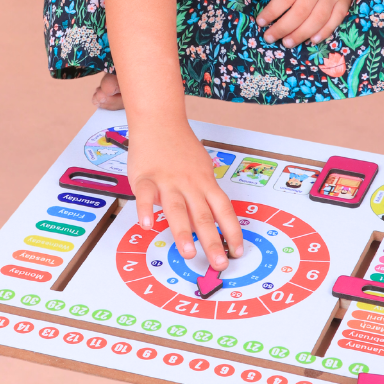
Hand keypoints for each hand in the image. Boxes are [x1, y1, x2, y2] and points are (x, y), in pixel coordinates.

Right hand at [127, 122, 243, 271]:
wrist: (160, 120)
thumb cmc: (180, 147)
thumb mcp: (200, 168)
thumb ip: (201, 195)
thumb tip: (208, 223)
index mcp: (205, 182)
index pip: (223, 210)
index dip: (232, 231)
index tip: (237, 251)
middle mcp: (189, 184)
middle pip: (203, 215)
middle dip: (212, 241)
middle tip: (218, 263)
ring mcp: (168, 181)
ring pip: (177, 208)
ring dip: (182, 231)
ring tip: (188, 252)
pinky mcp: (146, 177)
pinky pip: (146, 194)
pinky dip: (146, 208)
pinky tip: (146, 224)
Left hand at [250, 0, 358, 47]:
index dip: (271, 12)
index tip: (261, 22)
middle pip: (299, 12)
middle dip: (283, 28)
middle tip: (269, 38)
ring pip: (317, 19)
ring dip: (301, 34)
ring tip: (287, 43)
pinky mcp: (344, 1)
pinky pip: (335, 20)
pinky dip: (324, 32)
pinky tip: (312, 40)